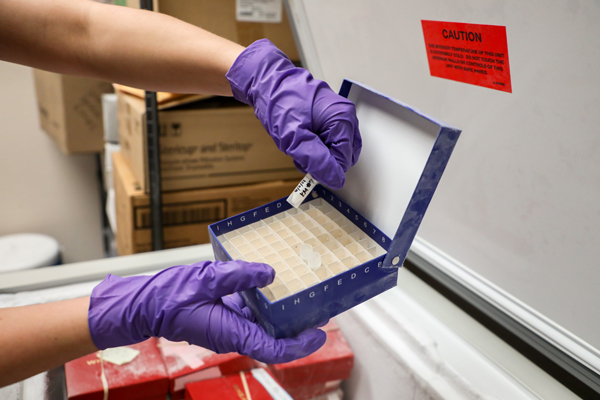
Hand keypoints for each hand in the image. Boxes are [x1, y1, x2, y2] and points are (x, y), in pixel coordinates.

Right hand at [88, 261, 325, 363]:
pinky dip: (264, 305)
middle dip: (298, 328)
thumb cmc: (168, 297)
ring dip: (283, 316)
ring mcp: (228, 326)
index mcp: (231, 332)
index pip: (273, 348)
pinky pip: (250, 314)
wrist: (144, 304)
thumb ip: (240, 276)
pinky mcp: (223, 317)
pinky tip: (272, 286)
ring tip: (302, 297)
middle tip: (319, 311)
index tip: (319, 334)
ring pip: (263, 326)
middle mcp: (233, 334)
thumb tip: (269, 273)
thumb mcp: (207, 279)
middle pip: (274, 338)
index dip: (299, 344)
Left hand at [226, 39, 360, 189]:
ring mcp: (339, 114)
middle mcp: (345, 115)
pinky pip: (329, 139)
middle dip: (322, 160)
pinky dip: (316, 145)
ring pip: (336, 149)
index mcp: (342, 119)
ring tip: (298, 144)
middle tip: (300, 155)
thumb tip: (336, 179)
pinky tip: (301, 139)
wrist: (265, 80)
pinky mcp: (330, 116)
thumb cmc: (278, 101)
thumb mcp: (294, 137)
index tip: (306, 167)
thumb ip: (316, 161)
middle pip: (343, 154)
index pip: (345, 159)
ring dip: (318, 154)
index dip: (326, 168)